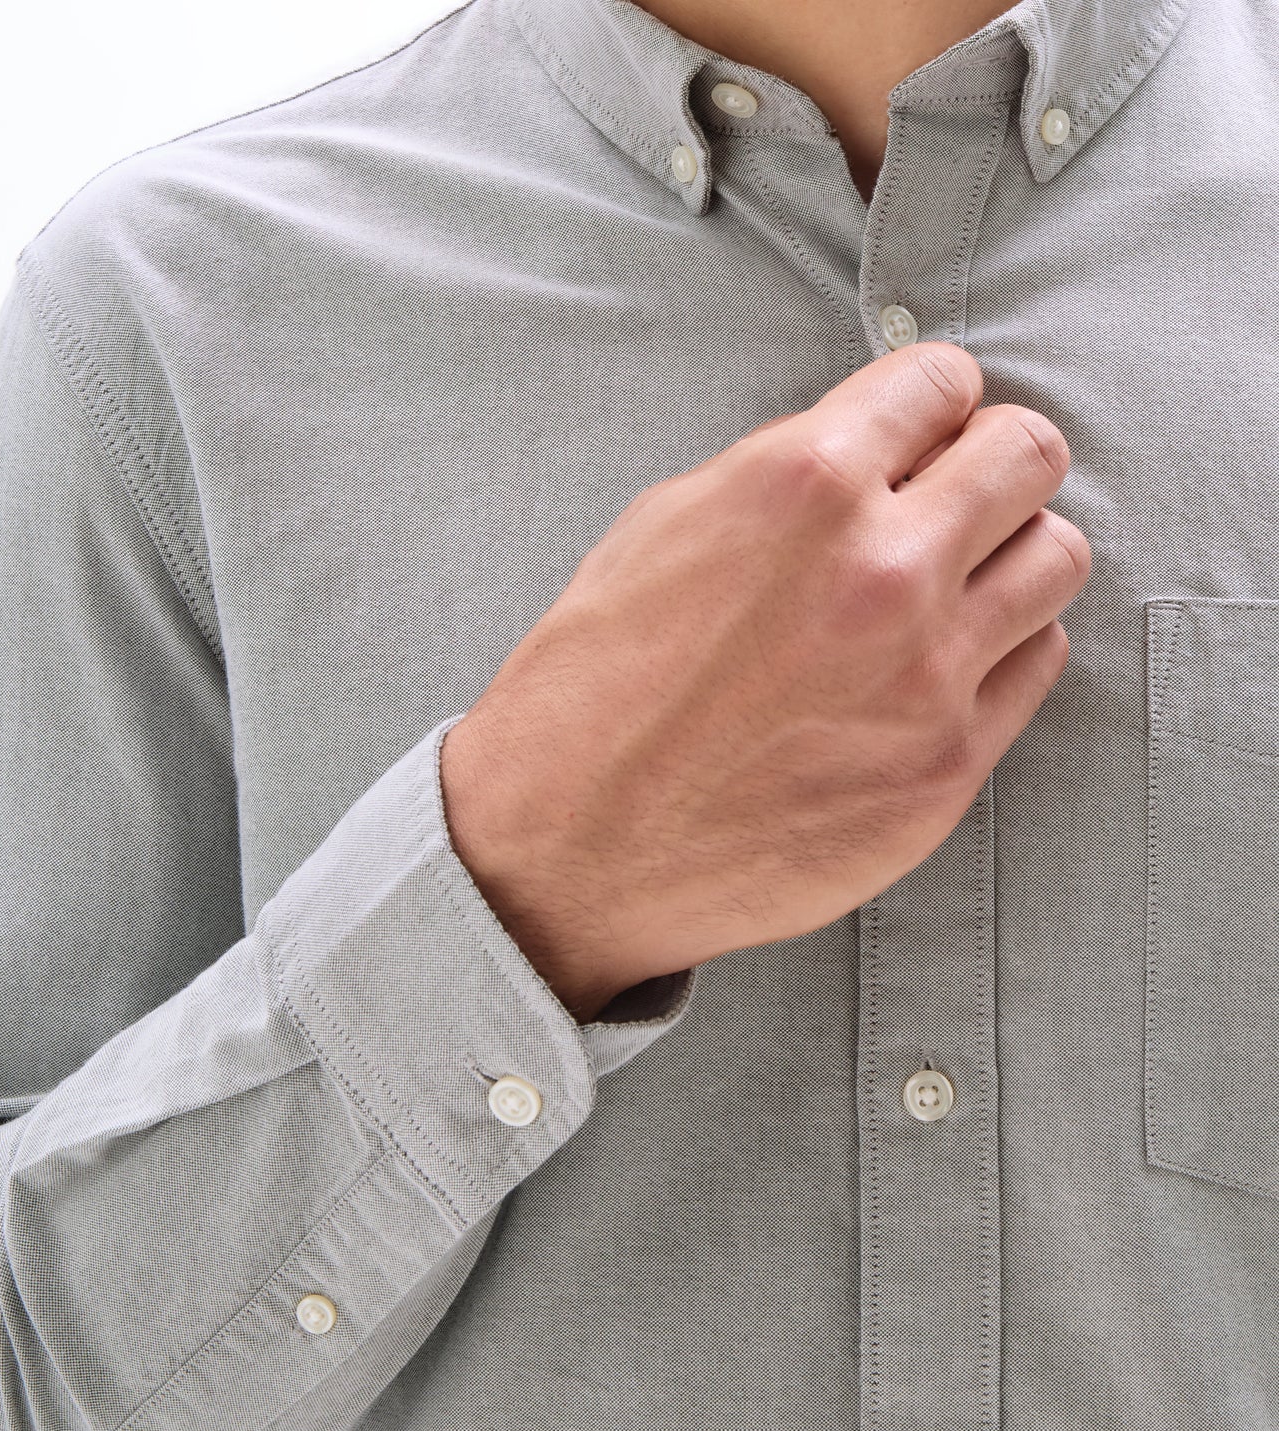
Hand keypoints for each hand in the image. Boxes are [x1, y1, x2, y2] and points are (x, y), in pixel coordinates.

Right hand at [440, 342, 1088, 1022]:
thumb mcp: (661, 529)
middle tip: (959, 495)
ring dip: (1013, 554)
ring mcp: (927, 674)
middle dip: (995, 462)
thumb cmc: (594, 690)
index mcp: (803, 484)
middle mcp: (884, 568)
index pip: (944, 381)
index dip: (932, 403)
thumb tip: (873, 453)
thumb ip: (783, 474)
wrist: (571, 849)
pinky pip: (1037, 665)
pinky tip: (941, 665)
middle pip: (1031, 456)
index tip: (926, 430)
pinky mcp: (947, 766)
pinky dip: (1003, 651)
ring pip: (1058, 558)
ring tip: (960, 583)